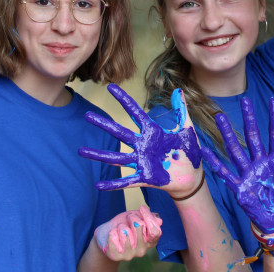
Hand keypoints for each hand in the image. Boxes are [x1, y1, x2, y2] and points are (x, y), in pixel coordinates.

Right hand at [78, 85, 202, 197]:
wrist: (193, 176)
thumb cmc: (189, 152)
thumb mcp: (187, 129)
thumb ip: (182, 110)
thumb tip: (178, 90)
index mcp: (152, 132)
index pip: (135, 112)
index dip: (124, 100)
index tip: (111, 88)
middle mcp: (143, 145)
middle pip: (120, 133)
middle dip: (104, 124)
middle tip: (87, 115)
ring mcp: (142, 162)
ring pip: (116, 157)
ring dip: (99, 155)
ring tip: (81, 151)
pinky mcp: (145, 177)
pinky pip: (126, 181)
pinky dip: (113, 184)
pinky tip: (98, 185)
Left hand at [94, 205, 161, 260]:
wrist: (106, 235)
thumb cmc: (125, 225)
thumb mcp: (137, 217)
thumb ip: (148, 218)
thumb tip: (159, 220)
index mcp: (150, 242)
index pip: (155, 231)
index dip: (149, 218)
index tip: (142, 208)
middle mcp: (142, 250)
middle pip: (140, 226)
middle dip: (132, 217)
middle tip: (128, 219)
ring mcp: (130, 255)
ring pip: (125, 231)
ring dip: (120, 226)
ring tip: (120, 229)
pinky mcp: (116, 256)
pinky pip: (113, 236)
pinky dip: (112, 232)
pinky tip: (113, 235)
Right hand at [202, 97, 273, 233]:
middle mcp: (261, 163)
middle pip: (253, 136)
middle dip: (249, 118)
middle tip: (245, 99)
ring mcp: (249, 174)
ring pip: (236, 150)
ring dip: (228, 134)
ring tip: (220, 117)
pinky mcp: (240, 188)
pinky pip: (226, 174)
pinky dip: (216, 164)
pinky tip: (206, 151)